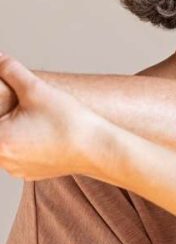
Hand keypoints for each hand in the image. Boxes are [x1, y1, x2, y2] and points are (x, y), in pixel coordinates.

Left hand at [0, 54, 105, 179]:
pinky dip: (22, 144)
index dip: (1, 108)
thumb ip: (10, 70)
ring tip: (32, 119)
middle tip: (26, 108)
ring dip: (10, 131)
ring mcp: (15, 169)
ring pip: (3, 145)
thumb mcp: (37, 89)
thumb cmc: (69, 122)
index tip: (17, 106)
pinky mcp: (28, 173)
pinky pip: (16, 156)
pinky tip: (39, 132)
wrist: (97, 148)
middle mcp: (3, 159)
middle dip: (5, 116)